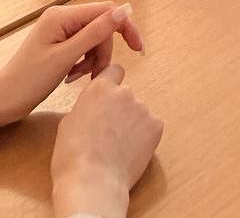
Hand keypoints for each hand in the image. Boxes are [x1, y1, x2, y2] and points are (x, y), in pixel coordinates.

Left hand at [0, 3, 142, 125]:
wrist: (3, 102)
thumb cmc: (28, 81)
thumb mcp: (66, 57)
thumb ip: (96, 32)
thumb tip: (126, 10)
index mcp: (62, 16)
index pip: (107, 11)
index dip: (124, 27)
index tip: (137, 48)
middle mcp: (62, 17)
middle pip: (102, 26)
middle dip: (104, 50)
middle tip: (97, 73)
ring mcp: (60, 29)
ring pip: (95, 38)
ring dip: (94, 58)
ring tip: (82, 77)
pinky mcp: (60, 41)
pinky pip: (84, 45)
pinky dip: (85, 61)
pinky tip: (74, 75)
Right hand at [51, 64, 162, 217]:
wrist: (93, 181)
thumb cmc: (72, 156)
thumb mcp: (69, 123)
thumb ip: (88, 106)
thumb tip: (97, 107)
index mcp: (100, 89)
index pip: (114, 71)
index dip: (112, 82)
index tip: (109, 95)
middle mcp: (125, 92)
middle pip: (126, 96)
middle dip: (120, 109)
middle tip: (108, 133)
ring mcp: (143, 108)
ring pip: (138, 112)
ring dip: (131, 124)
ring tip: (117, 147)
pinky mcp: (156, 125)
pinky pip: (150, 126)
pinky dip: (143, 136)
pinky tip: (129, 152)